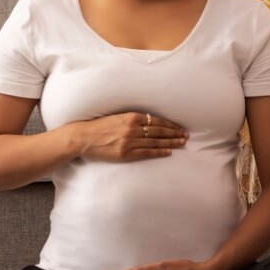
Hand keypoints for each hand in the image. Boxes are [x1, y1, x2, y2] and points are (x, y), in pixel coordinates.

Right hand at [71, 112, 187, 162]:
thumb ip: (132, 119)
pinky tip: (168, 152)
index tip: (179, 127)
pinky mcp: (125, 153)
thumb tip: (149, 122)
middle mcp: (132, 128)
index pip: (156, 120)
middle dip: (174, 133)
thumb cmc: (99, 126)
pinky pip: (146, 152)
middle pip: (159, 131)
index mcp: (131, 117)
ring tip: (181, 143)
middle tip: (185, 136)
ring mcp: (129, 141)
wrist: (83, 137)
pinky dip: (158, 151)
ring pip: (155, 142)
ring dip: (170, 142)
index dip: (170, 125)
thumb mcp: (117, 117)